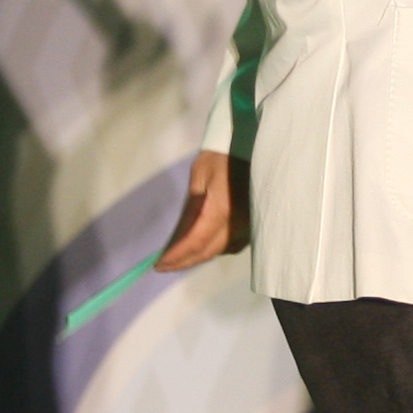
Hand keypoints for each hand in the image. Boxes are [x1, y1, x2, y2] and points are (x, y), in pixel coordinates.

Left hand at [152, 149, 246, 269]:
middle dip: (184, 261)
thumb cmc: (222, 156)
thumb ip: (191, 206)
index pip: (196, 241)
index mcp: (221, 208)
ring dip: (200, 256)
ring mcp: (248, 224)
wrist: (252, 146)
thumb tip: (180, 234)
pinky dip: (217, 249)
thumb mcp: (200, 175)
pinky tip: (205, 246)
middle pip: (208, 251)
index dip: (177, 255)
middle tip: (164, 266)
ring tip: (180, 258)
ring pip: (222, 250)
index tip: (159, 263)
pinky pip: (234, 244)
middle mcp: (238, 222)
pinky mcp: (254, 222)